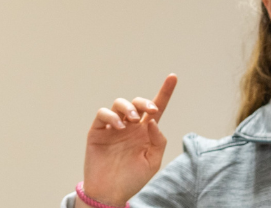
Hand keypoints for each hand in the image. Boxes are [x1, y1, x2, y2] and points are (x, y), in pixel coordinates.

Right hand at [81, 74, 177, 205]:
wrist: (110, 193)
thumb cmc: (132, 178)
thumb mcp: (153, 161)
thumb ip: (158, 140)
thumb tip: (152, 120)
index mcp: (146, 131)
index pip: (157, 108)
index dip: (165, 92)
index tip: (173, 77)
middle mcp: (130, 126)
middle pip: (138, 103)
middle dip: (144, 102)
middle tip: (150, 110)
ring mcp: (113, 128)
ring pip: (119, 104)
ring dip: (127, 107)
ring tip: (131, 120)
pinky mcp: (97, 132)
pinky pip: (102, 115)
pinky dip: (111, 116)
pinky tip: (118, 126)